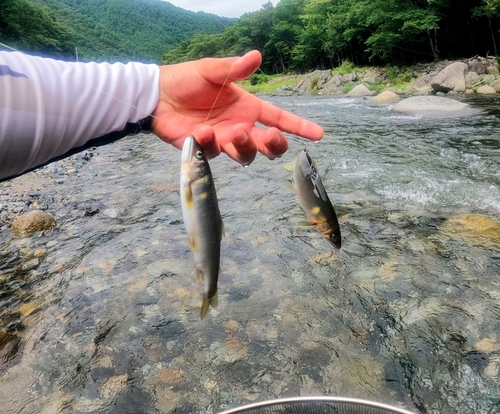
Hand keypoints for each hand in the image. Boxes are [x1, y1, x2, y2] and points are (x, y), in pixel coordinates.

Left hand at [152, 50, 323, 165]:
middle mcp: (240, 126)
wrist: (158, 95)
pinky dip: (210, 143)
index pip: (280, 118)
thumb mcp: (211, 71)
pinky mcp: (206, 149)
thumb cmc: (187, 80)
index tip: (319, 134)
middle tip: (270, 136)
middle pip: (269, 145)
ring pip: (247, 155)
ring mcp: (224, 141)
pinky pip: (215, 153)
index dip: (300, 127)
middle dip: (275, 144)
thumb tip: (256, 55)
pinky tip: (199, 130)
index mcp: (247, 107)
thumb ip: (233, 68)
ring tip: (233, 132)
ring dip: (245, 146)